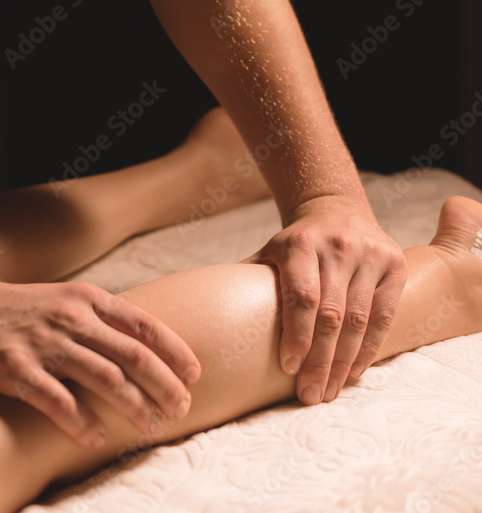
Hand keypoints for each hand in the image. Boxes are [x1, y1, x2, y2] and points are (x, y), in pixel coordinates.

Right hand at [0, 271, 200, 447]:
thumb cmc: (14, 308)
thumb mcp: (63, 299)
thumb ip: (99, 318)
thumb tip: (142, 345)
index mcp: (86, 299)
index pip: (142, 324)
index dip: (173, 350)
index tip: (195, 373)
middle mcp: (70, 317)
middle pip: (131, 354)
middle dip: (164, 383)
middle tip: (182, 408)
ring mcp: (43, 342)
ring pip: (103, 377)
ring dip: (133, 405)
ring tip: (151, 426)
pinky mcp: (15, 368)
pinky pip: (56, 400)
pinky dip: (81, 421)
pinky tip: (96, 436)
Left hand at [241, 195, 407, 404]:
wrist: (337, 209)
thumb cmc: (297, 244)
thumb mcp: (270, 252)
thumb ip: (247, 281)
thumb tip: (210, 319)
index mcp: (301, 244)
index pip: (301, 296)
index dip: (296, 336)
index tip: (288, 369)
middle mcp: (337, 245)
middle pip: (331, 315)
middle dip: (319, 361)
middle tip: (310, 395)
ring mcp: (369, 253)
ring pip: (359, 319)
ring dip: (344, 362)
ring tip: (330, 391)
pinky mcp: (395, 264)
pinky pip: (383, 314)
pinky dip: (370, 347)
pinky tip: (355, 371)